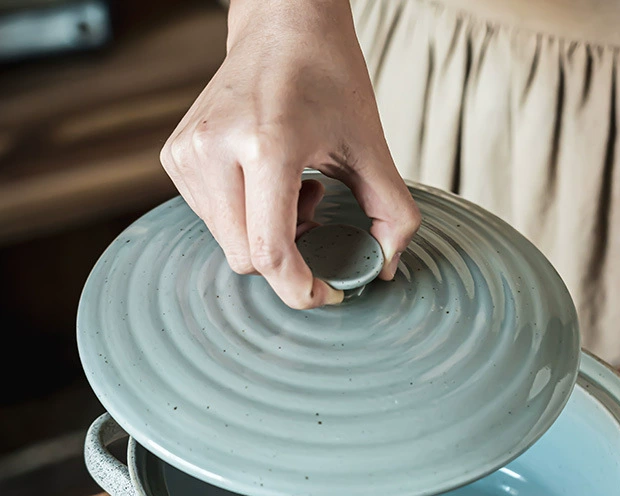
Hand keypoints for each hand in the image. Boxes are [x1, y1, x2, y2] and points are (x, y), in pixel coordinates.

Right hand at [160, 0, 419, 308]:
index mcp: (266, 145)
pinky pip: (213, 222)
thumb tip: (385, 269)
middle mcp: (215, 149)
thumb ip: (393, 214)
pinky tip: (267, 181)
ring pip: (229, 245)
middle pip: (247, 259)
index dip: (301, 289)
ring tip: (293, 188)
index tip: (327, 294)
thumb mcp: (373, 146)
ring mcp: (187, 153)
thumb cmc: (327, 76)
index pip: (271, 252)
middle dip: (287, 258)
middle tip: (315, 214)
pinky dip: (246, 219)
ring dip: (267, 236)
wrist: (280, 23)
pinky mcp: (175, 156)